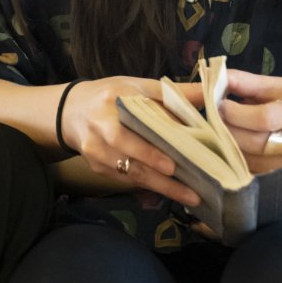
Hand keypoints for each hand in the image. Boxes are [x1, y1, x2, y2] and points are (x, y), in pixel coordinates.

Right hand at [60, 76, 202, 207]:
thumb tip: (211, 94)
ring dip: (159, 184)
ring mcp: (95, 148)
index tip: (178, 153)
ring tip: (188, 196)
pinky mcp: (96, 167)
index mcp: (113, 98)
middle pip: (128, 146)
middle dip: (156, 165)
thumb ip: (173, 93)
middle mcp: (100, 124)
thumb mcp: (138, 87)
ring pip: (128, 170)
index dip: (156, 133)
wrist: (71, 112)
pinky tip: (169, 192)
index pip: (136, 114)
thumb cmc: (112, 97)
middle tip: (187, 183)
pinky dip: (148, 186)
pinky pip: (125, 179)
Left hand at [219, 70, 281, 173]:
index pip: (266, 117)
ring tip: (217, 135)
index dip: (237, 113)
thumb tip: (216, 74)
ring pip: (254, 163)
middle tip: (209, 120)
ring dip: (229, 149)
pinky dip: (241, 165)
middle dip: (227, 131)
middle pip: (256, 143)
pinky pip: (260, 177)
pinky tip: (232, 153)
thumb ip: (251, 84)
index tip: (218, 105)